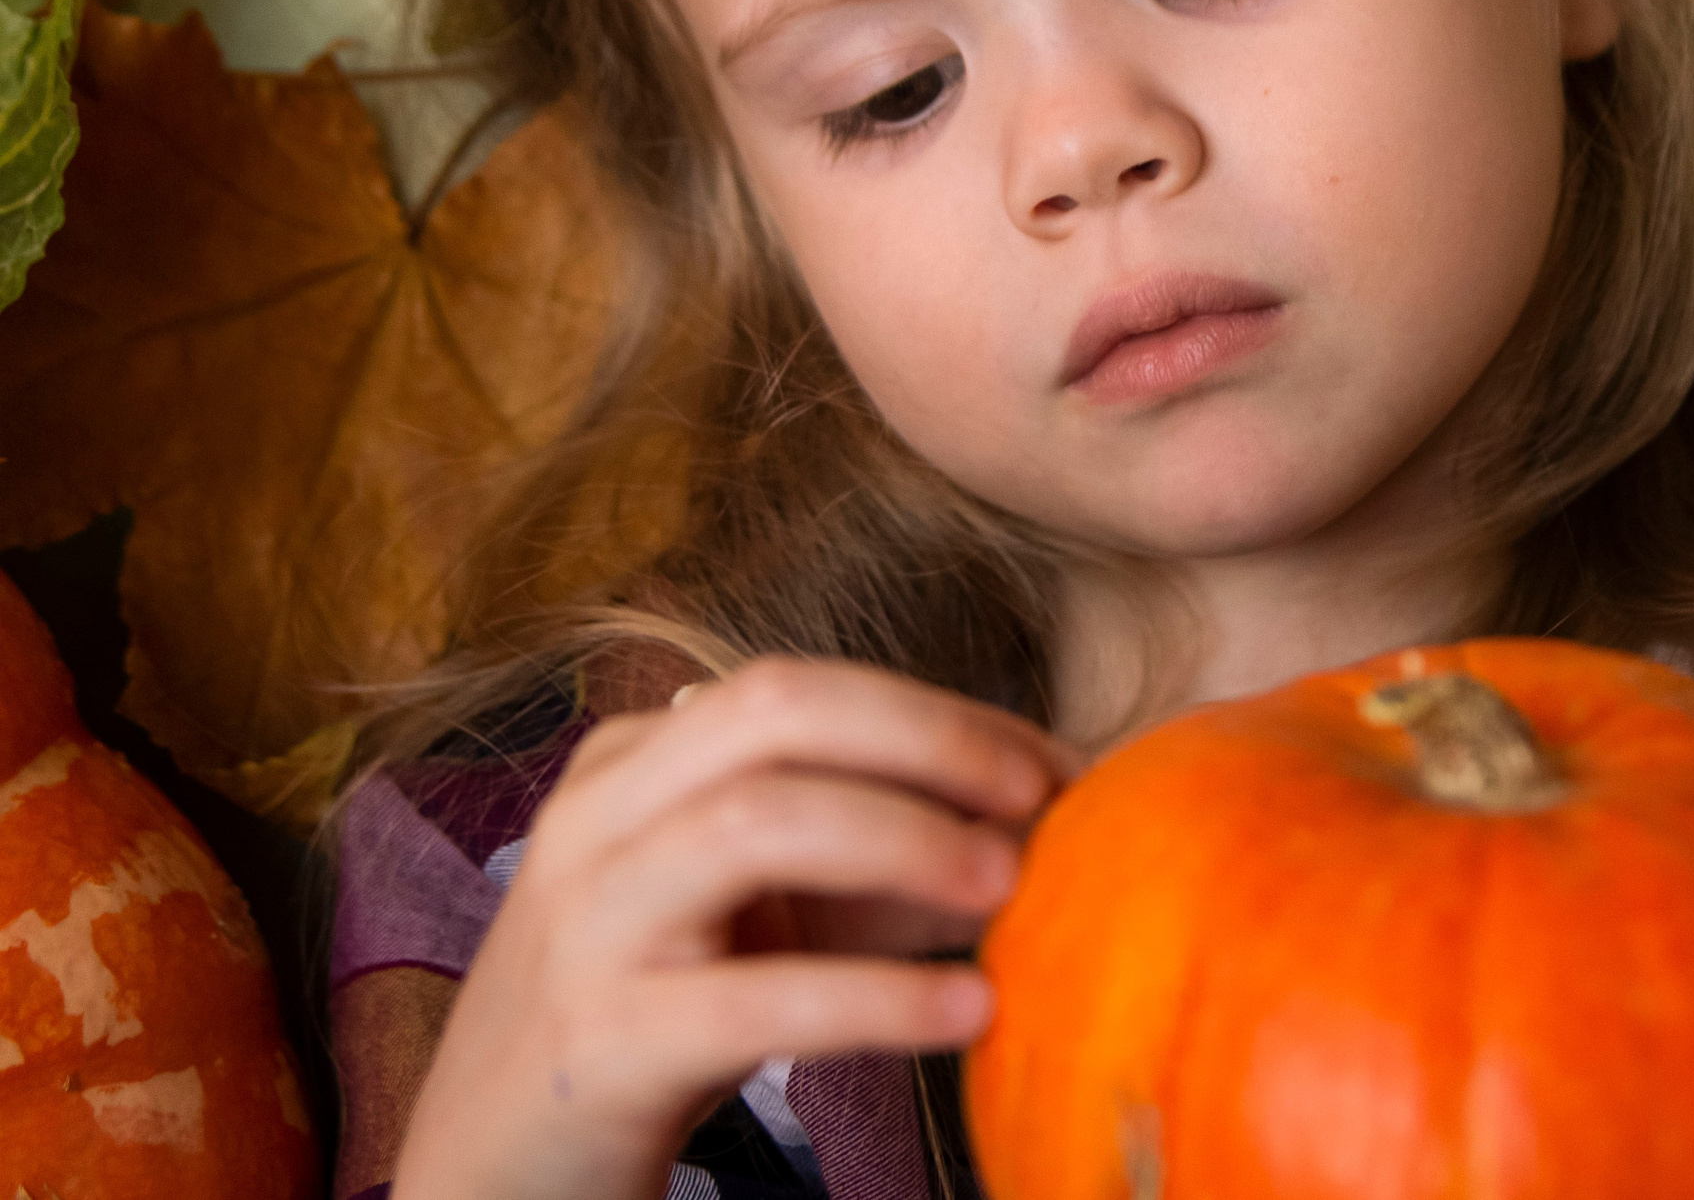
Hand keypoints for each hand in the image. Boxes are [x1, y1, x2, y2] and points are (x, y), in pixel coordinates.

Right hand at [391, 657, 1081, 1199]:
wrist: (495, 1170)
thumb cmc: (656, 1018)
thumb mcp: (770, 920)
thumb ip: (884, 866)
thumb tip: (1043, 828)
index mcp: (636, 763)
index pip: (805, 688)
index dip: (941, 712)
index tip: (1053, 760)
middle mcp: (598, 818)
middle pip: (775, 710)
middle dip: (926, 736)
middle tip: (1041, 795)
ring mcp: (589, 923)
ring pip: (754, 824)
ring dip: (903, 840)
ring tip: (1010, 887)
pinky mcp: (603, 1041)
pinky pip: (756, 999)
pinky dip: (878, 997)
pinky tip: (970, 1009)